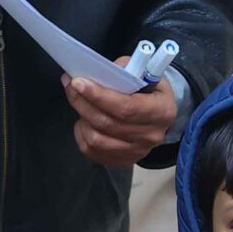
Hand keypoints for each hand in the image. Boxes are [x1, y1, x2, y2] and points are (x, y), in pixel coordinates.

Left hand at [64, 72, 178, 165]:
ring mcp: (137, 151)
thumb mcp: (144, 72)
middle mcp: (151, 135)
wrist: (157, 113)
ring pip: (96, 139)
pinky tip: (84, 120)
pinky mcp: (122, 161)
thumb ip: (122, 70)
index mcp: (161, 111)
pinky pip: (91, 151)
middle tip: (70, 85)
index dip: (99, 96)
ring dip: (82, 117)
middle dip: (83, 102)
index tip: (78, 82)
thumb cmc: (148, 89)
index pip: (125, 107)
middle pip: (107, 123)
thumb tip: (95, 73)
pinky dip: (82, 134)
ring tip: (79, 102)